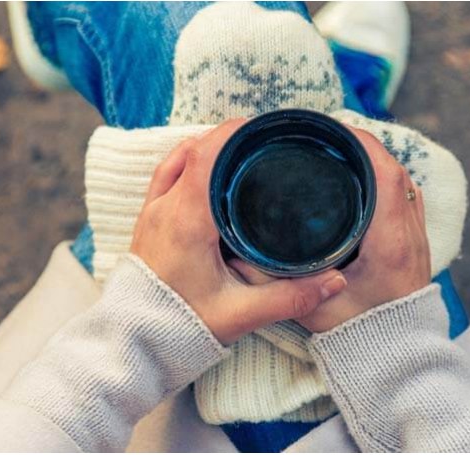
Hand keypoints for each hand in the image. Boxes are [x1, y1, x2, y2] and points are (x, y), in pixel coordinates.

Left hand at [130, 119, 347, 343]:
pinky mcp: (146, 224)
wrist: (134, 344)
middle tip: (261, 138)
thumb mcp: (240, 314)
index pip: (205, 156)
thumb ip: (290, 297)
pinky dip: (186, 164)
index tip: (260, 125)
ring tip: (238, 149)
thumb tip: (335, 280)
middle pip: (193, 150)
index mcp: (187, 221)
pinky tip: (207, 171)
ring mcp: (151, 214)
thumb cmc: (180, 328)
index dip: (232, 133)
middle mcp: (165, 209)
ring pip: (176, 160)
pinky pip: (165, 177)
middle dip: (227, 138)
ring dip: (205, 148)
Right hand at [231, 127, 430, 332]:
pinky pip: (406, 198)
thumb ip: (274, 284)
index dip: (361, 143)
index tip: (332, 129)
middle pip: (394, 169)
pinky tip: (361, 182)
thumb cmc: (360, 334)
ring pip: (403, 182)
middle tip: (328, 137)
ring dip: (376, 162)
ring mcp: (417, 238)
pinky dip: (386, 181)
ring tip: (341, 152)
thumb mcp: (310, 309)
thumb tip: (237, 256)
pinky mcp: (416, 245)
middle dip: (363, 145)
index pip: (385, 174)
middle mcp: (409, 233)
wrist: (398, 357)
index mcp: (389, 241)